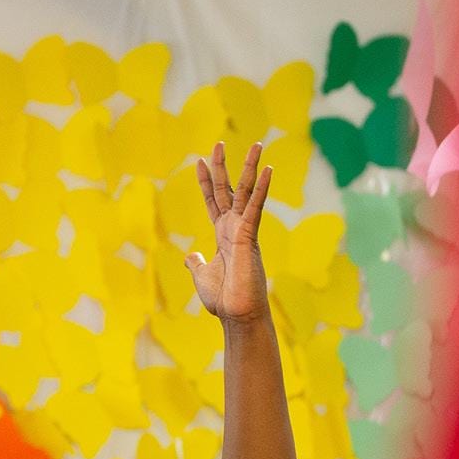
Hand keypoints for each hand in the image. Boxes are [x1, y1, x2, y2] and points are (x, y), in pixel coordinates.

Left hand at [187, 142, 273, 323]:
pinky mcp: (250, 236)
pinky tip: (268, 169)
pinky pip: (255, 207)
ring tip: (256, 145)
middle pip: (228, 190)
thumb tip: (190, 254)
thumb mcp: (202, 276)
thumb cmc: (223, 299)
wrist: (237, 315)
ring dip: (250, 168)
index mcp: (223, 235)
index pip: (214, 202)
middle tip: (218, 143)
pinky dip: (261, 188)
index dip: (207, 182)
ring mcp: (243, 230)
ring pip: (246, 192)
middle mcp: (234, 228)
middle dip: (223, 167)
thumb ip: (197, 263)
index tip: (200, 162)